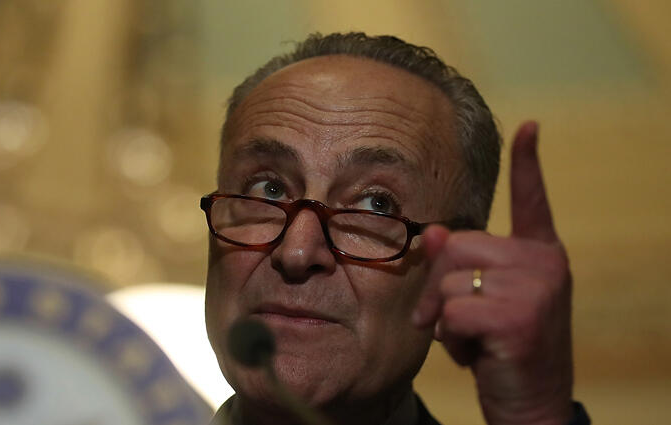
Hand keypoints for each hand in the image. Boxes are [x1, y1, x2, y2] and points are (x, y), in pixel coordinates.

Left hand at [412, 121, 573, 424]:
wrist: (530, 404)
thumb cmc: (501, 352)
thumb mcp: (479, 301)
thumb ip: (461, 266)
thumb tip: (434, 233)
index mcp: (540, 254)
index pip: (533, 200)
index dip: (528, 162)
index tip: (529, 126)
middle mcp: (544, 263)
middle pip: (456, 245)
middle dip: (437, 287)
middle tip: (451, 323)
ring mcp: (536, 287)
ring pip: (448, 281)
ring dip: (444, 319)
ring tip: (475, 341)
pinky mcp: (518, 316)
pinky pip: (451, 312)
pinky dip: (451, 338)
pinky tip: (478, 355)